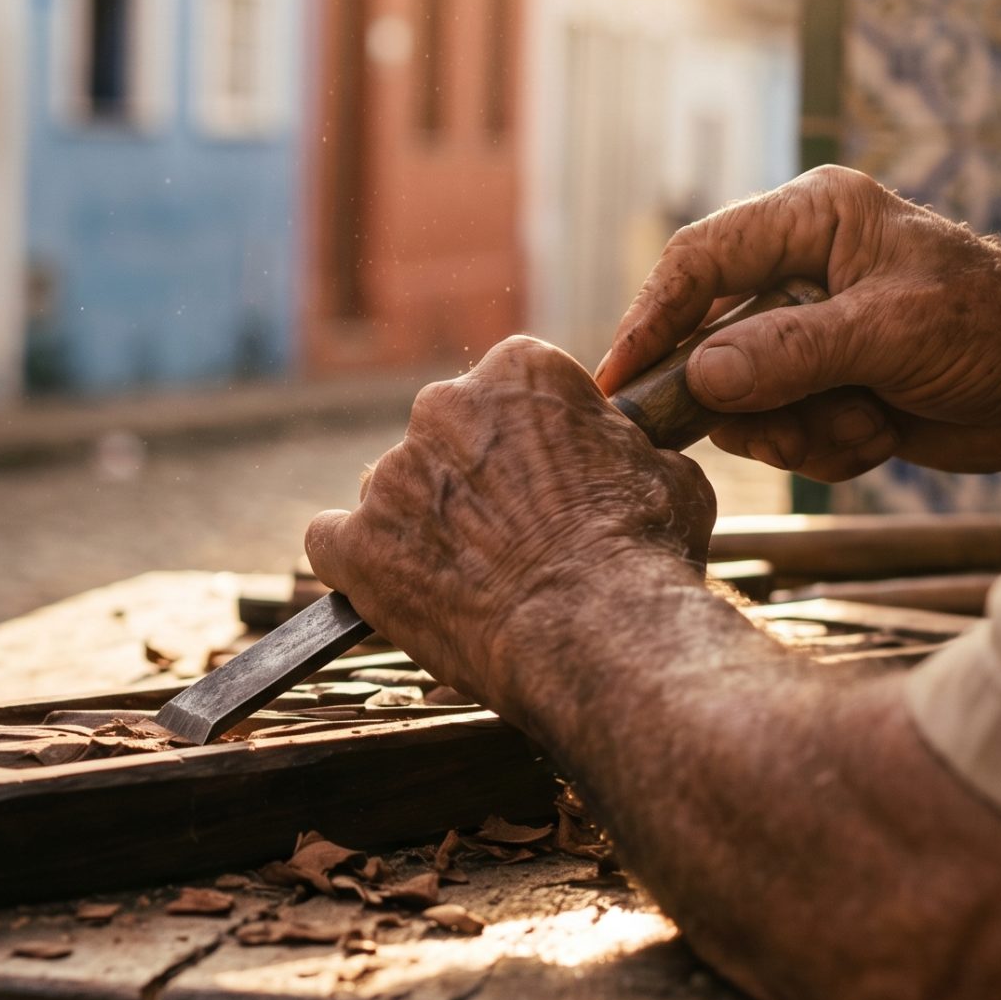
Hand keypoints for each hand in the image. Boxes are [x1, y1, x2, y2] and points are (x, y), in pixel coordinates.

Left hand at [303, 337, 713, 720]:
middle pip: (445, 433)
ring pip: (393, 489)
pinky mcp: (356, 543)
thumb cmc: (642, 551)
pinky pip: (333, 542)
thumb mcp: (667, 473)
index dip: (527, 436)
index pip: (509, 385)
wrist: (597, 628)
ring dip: (419, 522)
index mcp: (520, 371)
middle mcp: (444, 405)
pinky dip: (356, 565)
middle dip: (468, 477)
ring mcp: (392, 475)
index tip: (543, 475)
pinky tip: (391, 590)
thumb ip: (625, 446)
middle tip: (507, 533)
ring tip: (466, 577)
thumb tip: (630, 450)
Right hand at [595, 166, 1000, 479]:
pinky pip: (779, 428)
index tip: (622, 381)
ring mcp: (809, 332)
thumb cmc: (997, 329)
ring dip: (796, 428)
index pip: (698, 260)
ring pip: (740, 397)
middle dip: (746, 398)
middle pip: (708, 341)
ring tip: (863, 424)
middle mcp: (799, 269)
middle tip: (780, 428)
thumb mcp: (892, 333)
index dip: (652, 319)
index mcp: (811, 219)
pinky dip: (825, 446)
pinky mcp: (824, 385)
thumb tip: (702, 374)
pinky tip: (881, 433)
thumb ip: (793, 351)